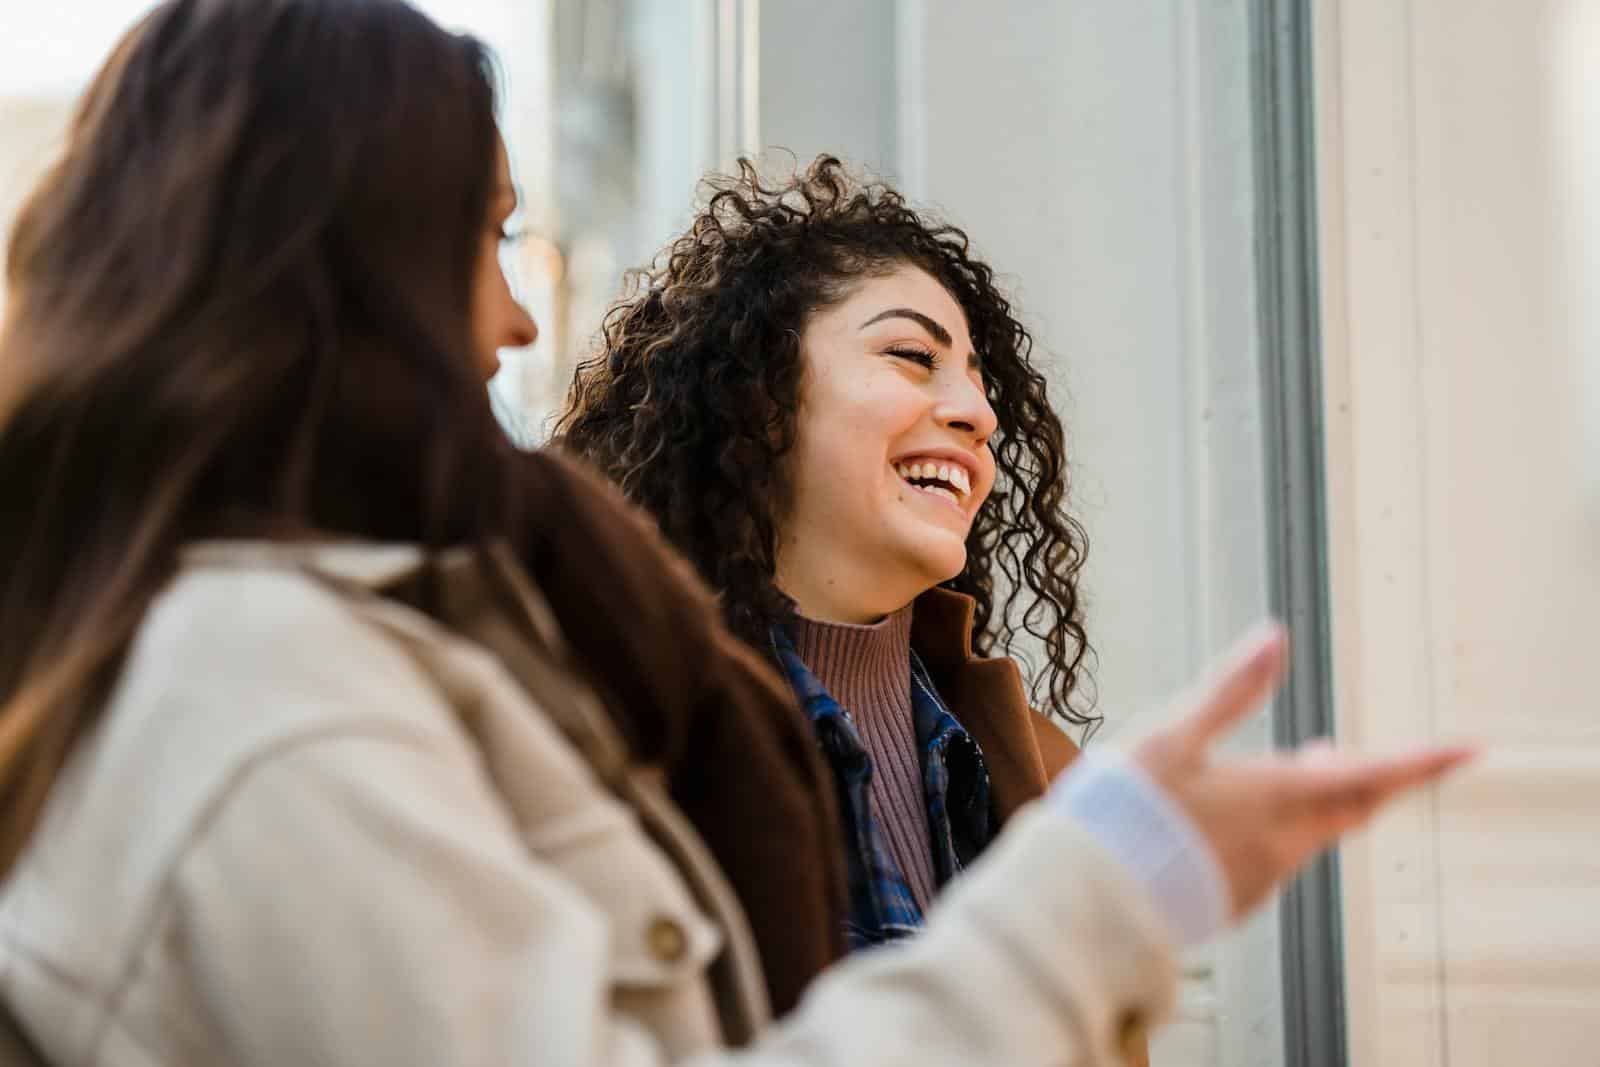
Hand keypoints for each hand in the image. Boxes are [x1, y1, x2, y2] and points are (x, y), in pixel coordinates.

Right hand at [1131, 623, 1477, 917]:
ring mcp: (1262, 878)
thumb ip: (1229, 689)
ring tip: (1287, 770)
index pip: (1374, 776)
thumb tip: (1275, 635)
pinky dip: (1275, 831)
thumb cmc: (1125, 810)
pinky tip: (1235, 821)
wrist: (1090, 898)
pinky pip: (1275, 860)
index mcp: (1275, 796)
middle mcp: (1283, 843)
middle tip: (1351, 751)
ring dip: (1311, 800)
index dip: (1426, 761)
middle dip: (1364, 777)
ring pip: (1311, 833)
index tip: (1472, 748)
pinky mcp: (1237, 902)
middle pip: (1352, 806)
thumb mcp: (1170, 735)